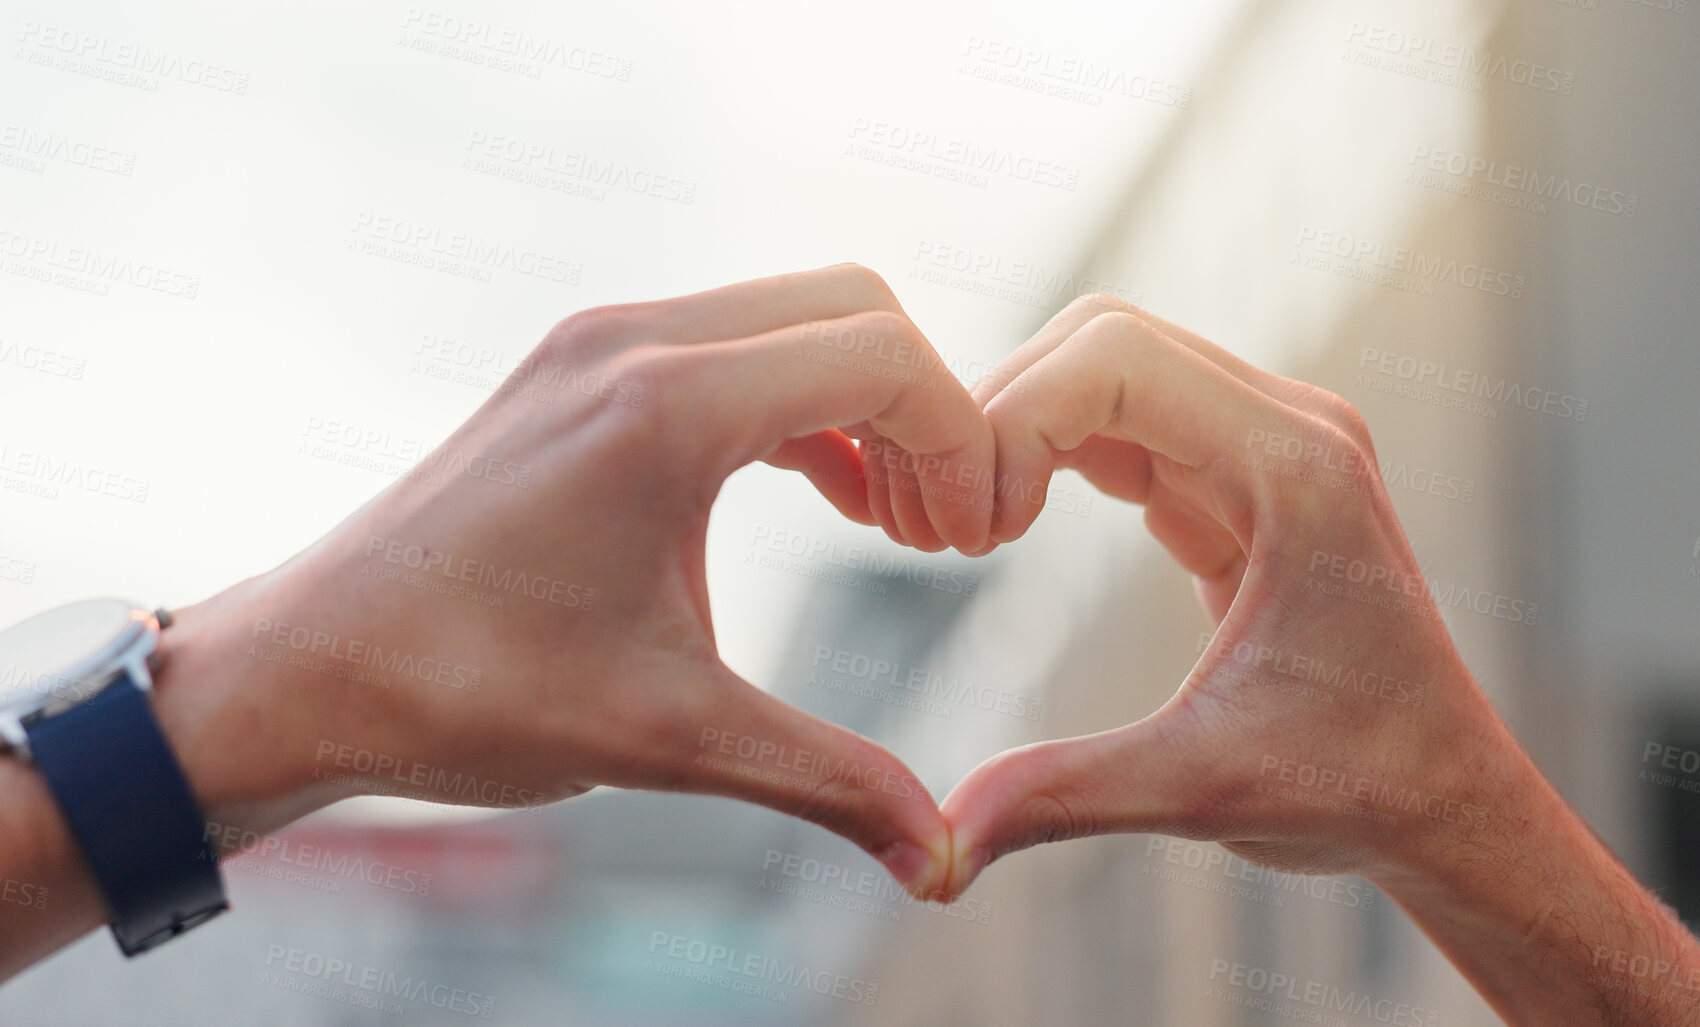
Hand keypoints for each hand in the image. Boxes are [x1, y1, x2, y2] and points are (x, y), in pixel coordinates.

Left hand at [156, 264, 993, 897]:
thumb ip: (826, 779)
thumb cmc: (466, 695)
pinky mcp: (582, 368)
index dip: (961, 442)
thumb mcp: (670, 739)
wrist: (307, 671)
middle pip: (855, 309)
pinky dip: (805, 408)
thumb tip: (941, 862)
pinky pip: (737, 348)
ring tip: (899, 526)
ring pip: (797, 318)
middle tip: (945, 534)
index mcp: (664, 407)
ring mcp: (601, 344)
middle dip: (928, 414)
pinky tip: (830, 497)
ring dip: (868, 407)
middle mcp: (634, 342)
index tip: (975, 543)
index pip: (882, 357)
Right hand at [936, 294, 1492, 890]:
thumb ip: (1063, 796)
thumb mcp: (1202, 791)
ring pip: (1108, 370)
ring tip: (968, 528)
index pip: (1115, 360)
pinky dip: (1055, 453)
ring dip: (1023, 428)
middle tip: (946, 525)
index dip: (1013, 420)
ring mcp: (1268, 443)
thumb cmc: (1359, 786)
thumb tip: (936, 856)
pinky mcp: (1242, 476)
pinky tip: (1010, 524)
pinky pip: (1127, 422)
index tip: (970, 533)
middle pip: (1102, 341)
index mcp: (1295, 468)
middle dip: (1004, 413)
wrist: (1446, 799)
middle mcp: (1288, 428)